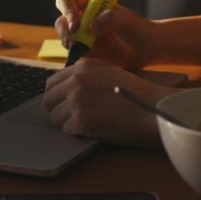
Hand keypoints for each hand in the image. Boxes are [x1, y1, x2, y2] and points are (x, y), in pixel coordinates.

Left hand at [42, 60, 173, 146]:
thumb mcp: (108, 73)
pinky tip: (94, 128)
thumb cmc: (135, 94)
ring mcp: (77, 101)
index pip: (51, 83)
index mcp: (82, 67)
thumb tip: (65, 88)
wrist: (152, 109)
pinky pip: (66, 130)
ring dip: (68, 123)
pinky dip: (77, 132)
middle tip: (72, 117)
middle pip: (48, 100)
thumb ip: (86, 77)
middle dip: (58, 110)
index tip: (63, 103)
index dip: (57, 96)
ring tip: (88, 122)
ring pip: (55, 117)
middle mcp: (76, 81)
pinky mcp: (81, 120)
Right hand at [54, 0, 158, 69]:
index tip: (77, 25)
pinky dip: (75, 57)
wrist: (146, 49)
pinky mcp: (85, 51)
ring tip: (83, 50)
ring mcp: (83, 35)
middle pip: (61, 21)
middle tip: (75, 42)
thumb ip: (112, 18)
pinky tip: (87, 60)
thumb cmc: (139, 30)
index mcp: (91, 3)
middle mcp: (83, 17)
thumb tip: (92, 26)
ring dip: (69, 44)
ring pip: (65, 38)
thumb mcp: (128, 21)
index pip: (67, 1)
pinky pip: (73, 53)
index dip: (67, 11)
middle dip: (65, 31)